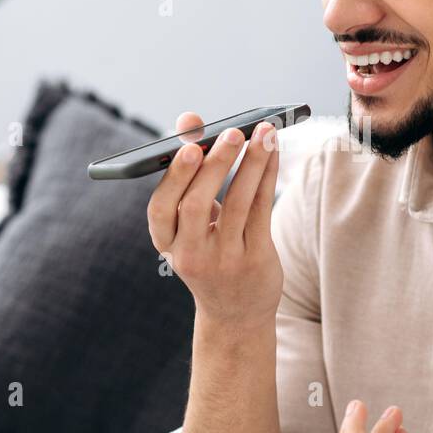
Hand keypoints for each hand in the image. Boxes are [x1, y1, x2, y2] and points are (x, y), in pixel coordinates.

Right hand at [147, 110, 282, 327]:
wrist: (235, 312)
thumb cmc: (209, 251)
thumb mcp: (191, 220)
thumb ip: (189, 171)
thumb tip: (189, 120)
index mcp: (166, 243)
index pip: (160, 209)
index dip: (174, 177)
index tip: (190, 147)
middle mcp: (190, 254)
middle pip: (196, 205)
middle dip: (215, 165)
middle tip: (232, 132)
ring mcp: (224, 260)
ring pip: (237, 204)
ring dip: (250, 163)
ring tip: (262, 131)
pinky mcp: (254, 259)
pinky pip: (262, 210)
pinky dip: (267, 176)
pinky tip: (272, 151)